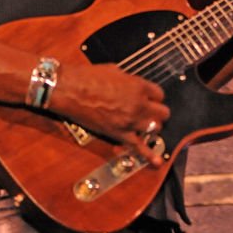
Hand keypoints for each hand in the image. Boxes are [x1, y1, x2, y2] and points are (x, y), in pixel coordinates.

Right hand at [48, 62, 170, 165]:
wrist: (69, 90)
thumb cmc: (87, 78)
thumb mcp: (115, 71)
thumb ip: (129, 81)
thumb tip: (131, 85)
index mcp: (138, 86)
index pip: (160, 94)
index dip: (154, 97)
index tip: (150, 98)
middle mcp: (138, 104)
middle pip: (162, 112)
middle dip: (157, 113)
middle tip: (151, 113)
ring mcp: (129, 120)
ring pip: (155, 128)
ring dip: (151, 128)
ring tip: (146, 127)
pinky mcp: (118, 133)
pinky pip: (138, 147)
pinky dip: (148, 155)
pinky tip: (157, 161)